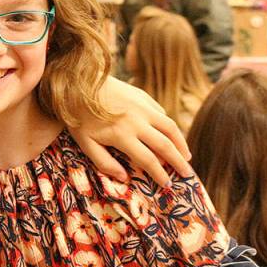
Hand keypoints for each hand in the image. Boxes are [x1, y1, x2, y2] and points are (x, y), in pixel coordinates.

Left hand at [69, 78, 191, 186]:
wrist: (79, 82)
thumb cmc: (79, 116)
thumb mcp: (85, 142)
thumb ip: (104, 162)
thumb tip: (124, 178)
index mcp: (122, 135)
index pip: (148, 159)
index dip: (159, 174)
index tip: (167, 184)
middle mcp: (138, 121)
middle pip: (165, 145)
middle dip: (178, 162)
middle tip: (187, 174)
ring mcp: (143, 107)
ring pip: (170, 127)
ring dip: (181, 143)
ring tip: (186, 157)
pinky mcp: (143, 96)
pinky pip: (162, 114)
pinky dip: (169, 127)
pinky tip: (171, 136)